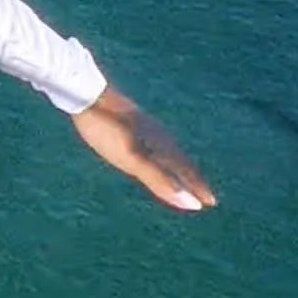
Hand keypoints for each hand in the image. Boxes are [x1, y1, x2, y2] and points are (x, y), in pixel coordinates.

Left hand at [71, 83, 216, 212]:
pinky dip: (163, 155)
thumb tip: (191, 203)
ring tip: (183, 176)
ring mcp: (146, 126)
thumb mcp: (133, 160)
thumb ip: (160, 181)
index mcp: (161, 146)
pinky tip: (152, 151)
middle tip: (203, 194)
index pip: (186, 171)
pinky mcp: (133, 121)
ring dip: (179, 167)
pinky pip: (156, 142)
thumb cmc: (108, 130)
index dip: (197, 188)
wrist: (86, 93)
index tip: (210, 202)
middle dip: (192, 179)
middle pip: (181, 161)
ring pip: (169, 151)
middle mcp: (158, 135)